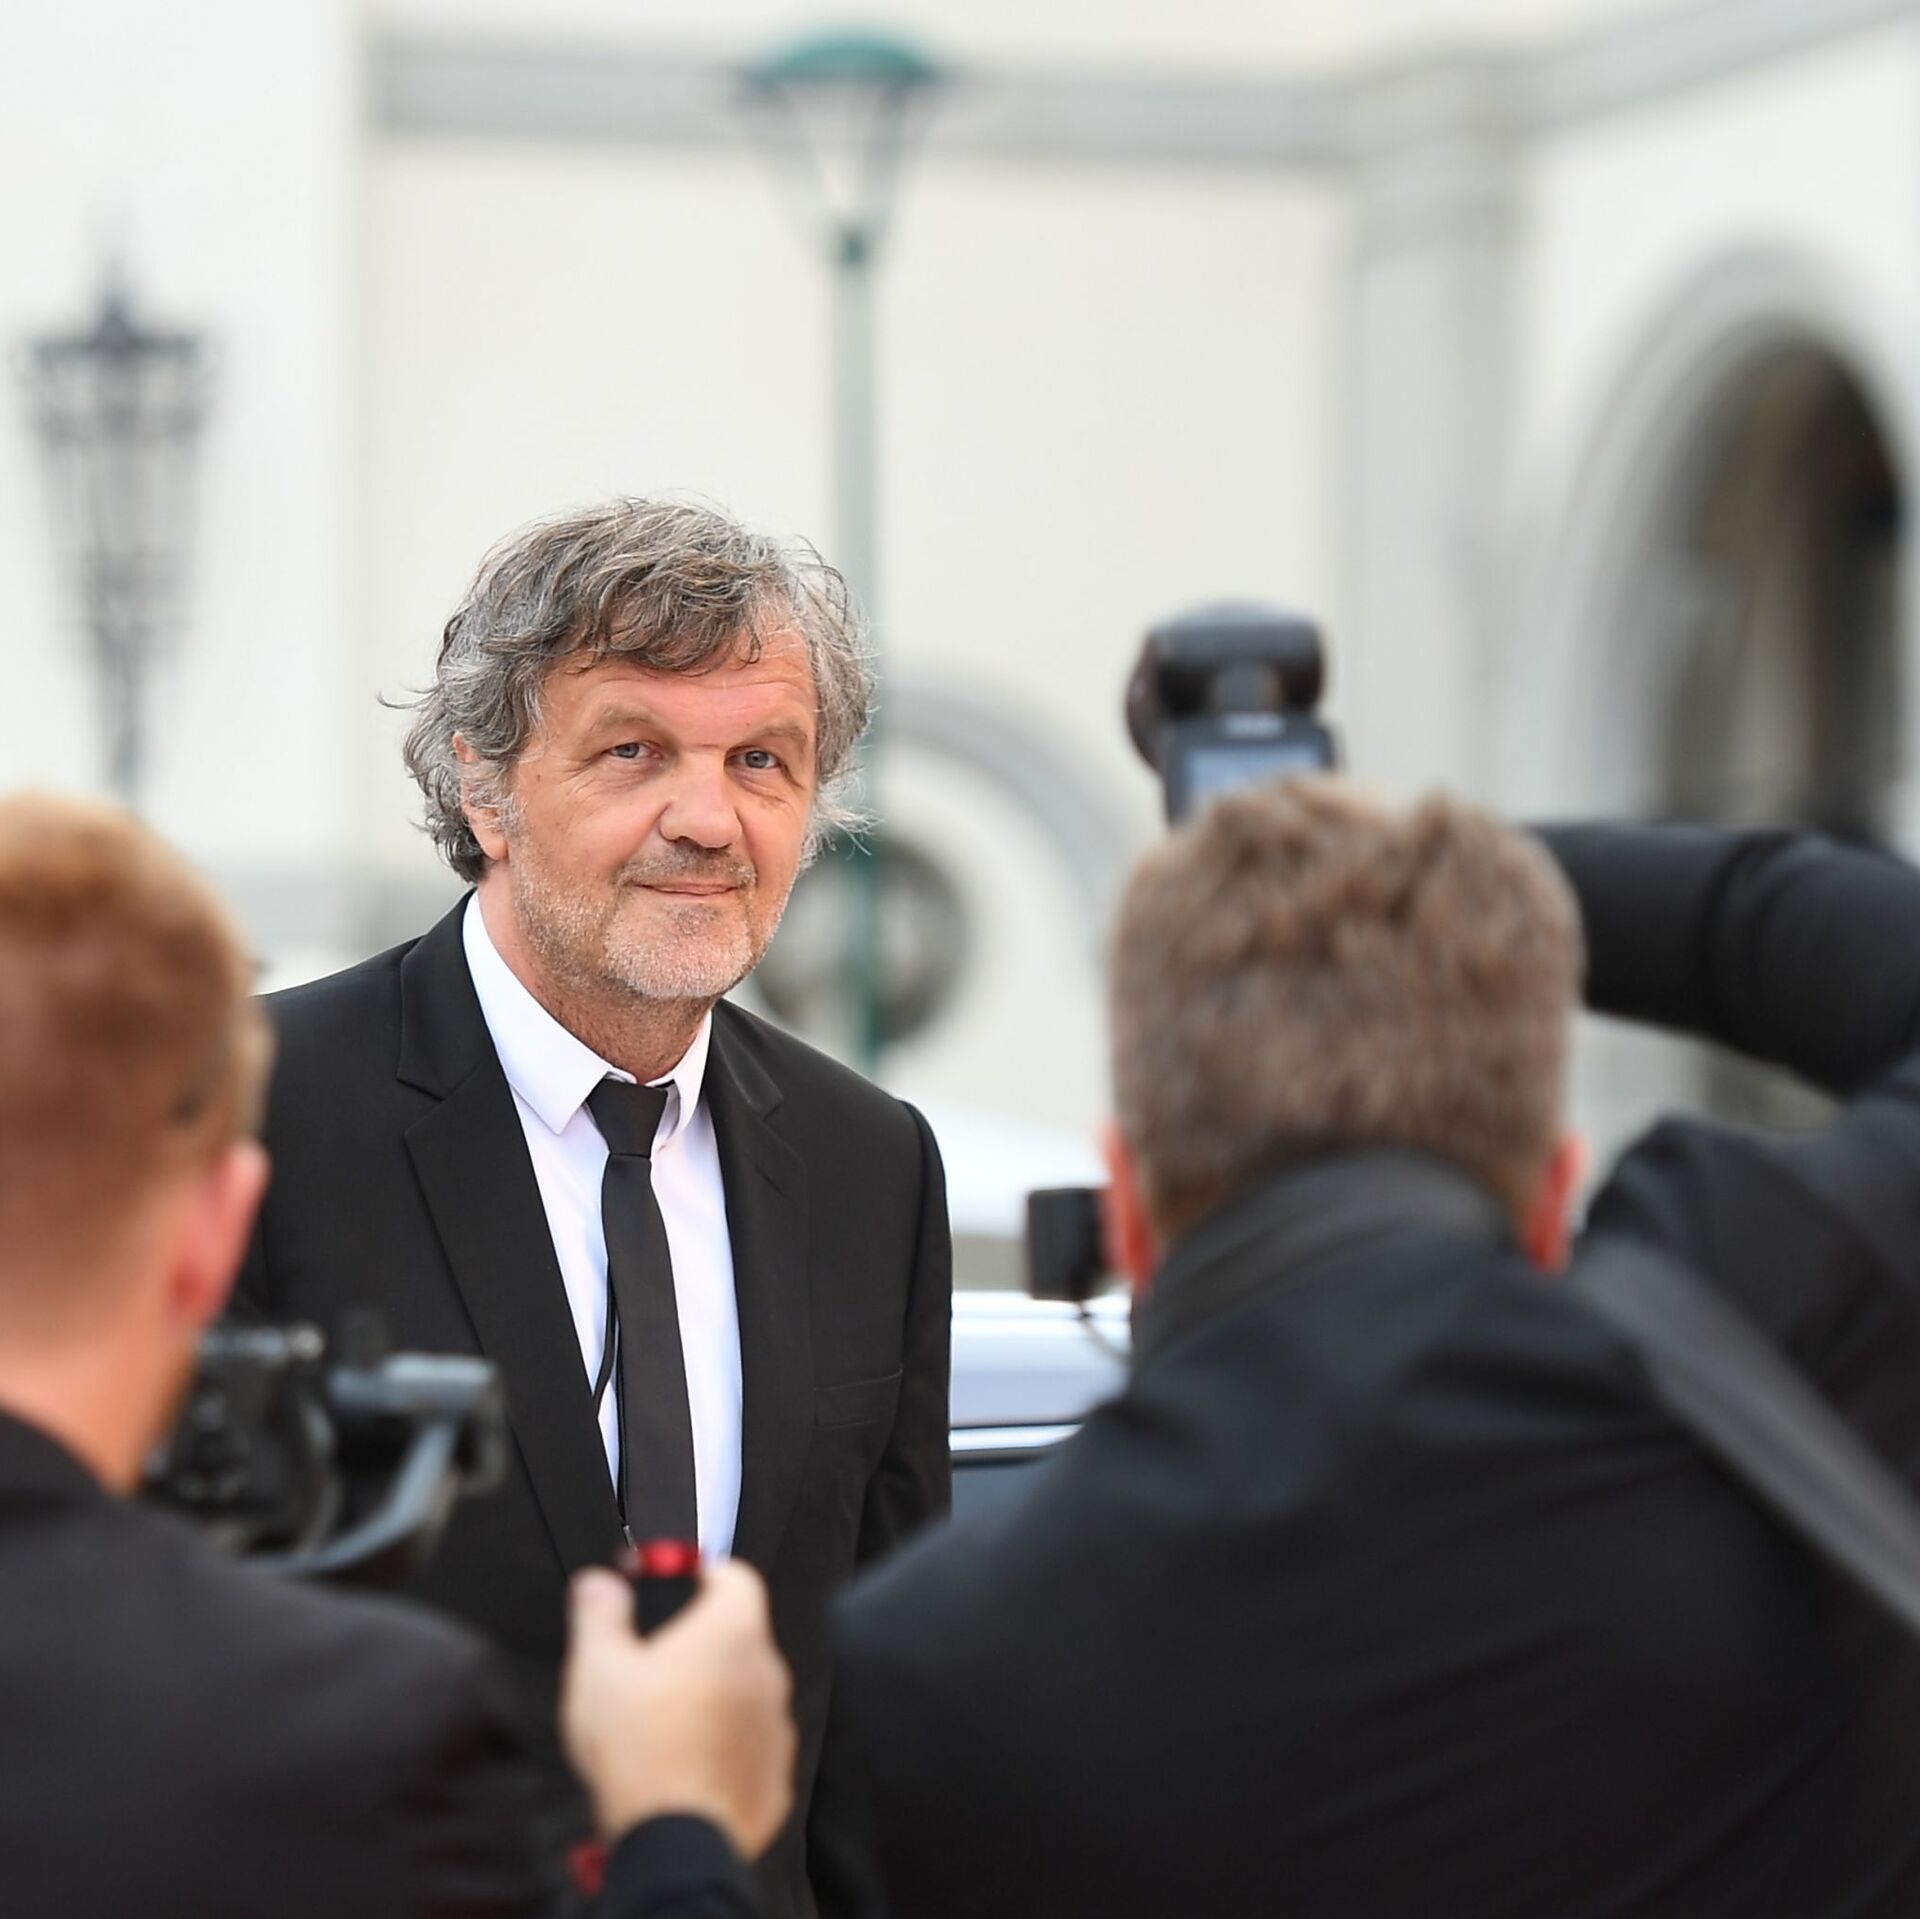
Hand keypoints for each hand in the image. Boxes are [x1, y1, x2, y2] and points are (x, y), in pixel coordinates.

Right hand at [561, 1558, 795, 1860]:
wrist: (673, 1839)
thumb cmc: (641, 1752)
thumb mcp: (598, 1668)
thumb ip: (600, 1614)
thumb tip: (599, 1585)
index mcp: (731, 1631)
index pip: (734, 1575)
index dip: (701, 1574)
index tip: (675, 1583)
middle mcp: (767, 1670)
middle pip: (738, 1636)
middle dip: (699, 1643)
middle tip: (653, 1663)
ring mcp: (775, 1725)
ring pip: (744, 1693)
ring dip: (713, 1697)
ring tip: (662, 1722)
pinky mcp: (774, 1774)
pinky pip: (749, 1745)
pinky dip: (723, 1747)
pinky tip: (682, 1761)